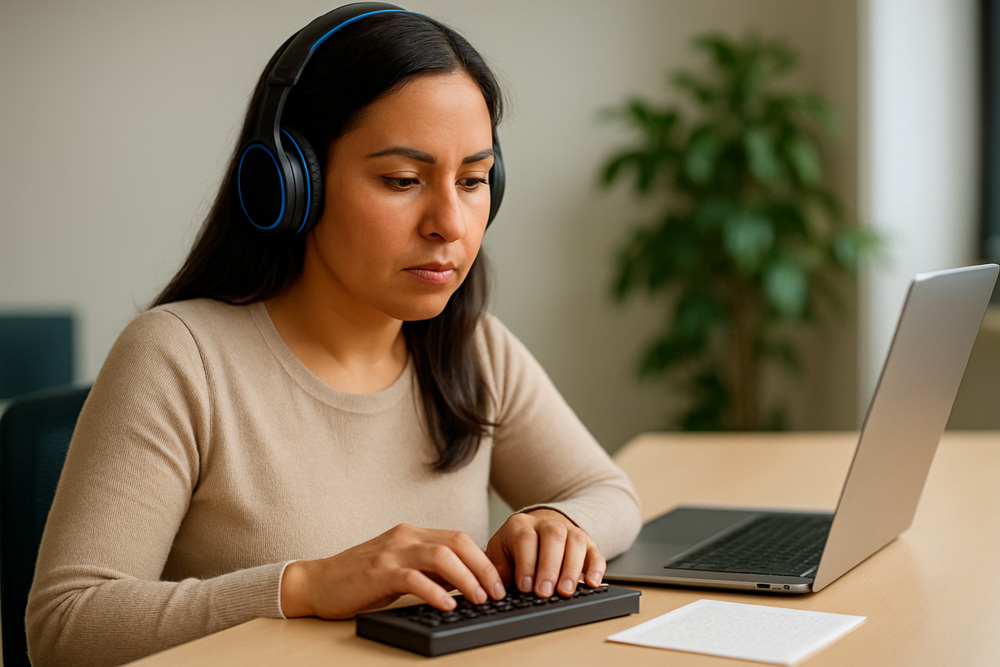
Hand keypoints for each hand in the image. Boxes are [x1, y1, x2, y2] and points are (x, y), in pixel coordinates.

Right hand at [280, 524, 506, 618]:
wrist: (317, 582)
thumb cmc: (360, 579)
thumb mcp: (401, 568)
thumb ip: (429, 570)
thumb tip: (466, 583)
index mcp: (413, 534)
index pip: (459, 539)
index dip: (483, 559)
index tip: (499, 582)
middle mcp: (405, 537)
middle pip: (457, 542)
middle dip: (482, 567)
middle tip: (497, 592)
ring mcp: (391, 552)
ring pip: (441, 556)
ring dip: (466, 578)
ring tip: (478, 598)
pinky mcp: (378, 572)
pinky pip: (414, 578)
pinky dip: (435, 591)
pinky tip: (447, 605)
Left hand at [485, 509, 604, 598]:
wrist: (538, 528)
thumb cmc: (516, 547)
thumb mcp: (500, 553)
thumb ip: (498, 569)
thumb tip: (497, 590)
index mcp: (521, 525)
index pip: (525, 539)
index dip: (526, 563)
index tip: (525, 586)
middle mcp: (547, 523)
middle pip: (553, 537)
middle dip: (549, 567)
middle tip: (545, 591)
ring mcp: (570, 531)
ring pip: (575, 542)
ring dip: (571, 568)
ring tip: (565, 591)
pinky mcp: (587, 543)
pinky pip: (595, 552)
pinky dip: (596, 568)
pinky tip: (592, 583)